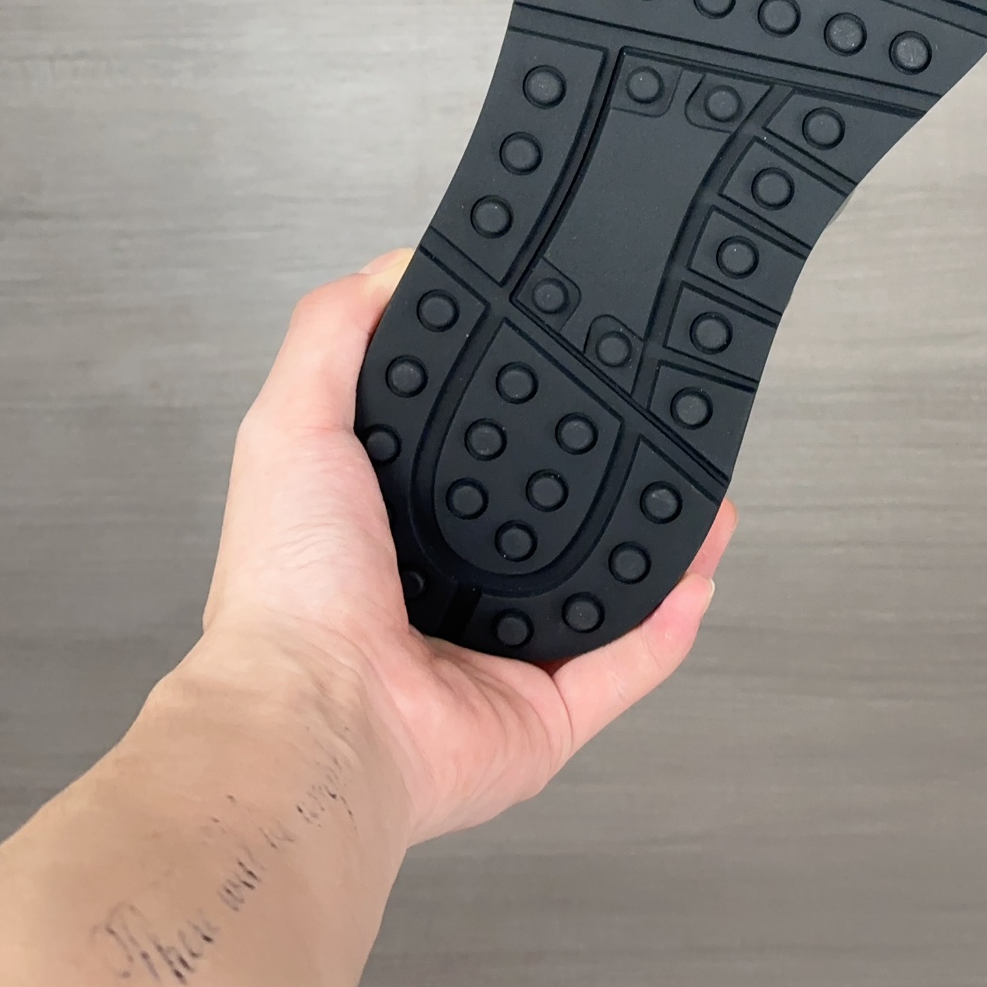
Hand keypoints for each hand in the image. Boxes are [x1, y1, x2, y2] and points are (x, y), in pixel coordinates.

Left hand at [202, 250, 735, 845]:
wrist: (317, 718)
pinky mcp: (547, 713)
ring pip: (601, 593)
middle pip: (545, 525)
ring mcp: (501, 657)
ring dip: (655, 544)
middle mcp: (445, 597)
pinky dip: (669, 624)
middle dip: (599, 480)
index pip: (467, 458)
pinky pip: (628, 665)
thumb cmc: (288, 591)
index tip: (561, 363)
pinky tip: (699, 572)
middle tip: (647, 425)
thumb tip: (394, 267)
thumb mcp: (291, 425)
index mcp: (389, 533)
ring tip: (697, 489)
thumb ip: (334, 336)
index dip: (517, 411)